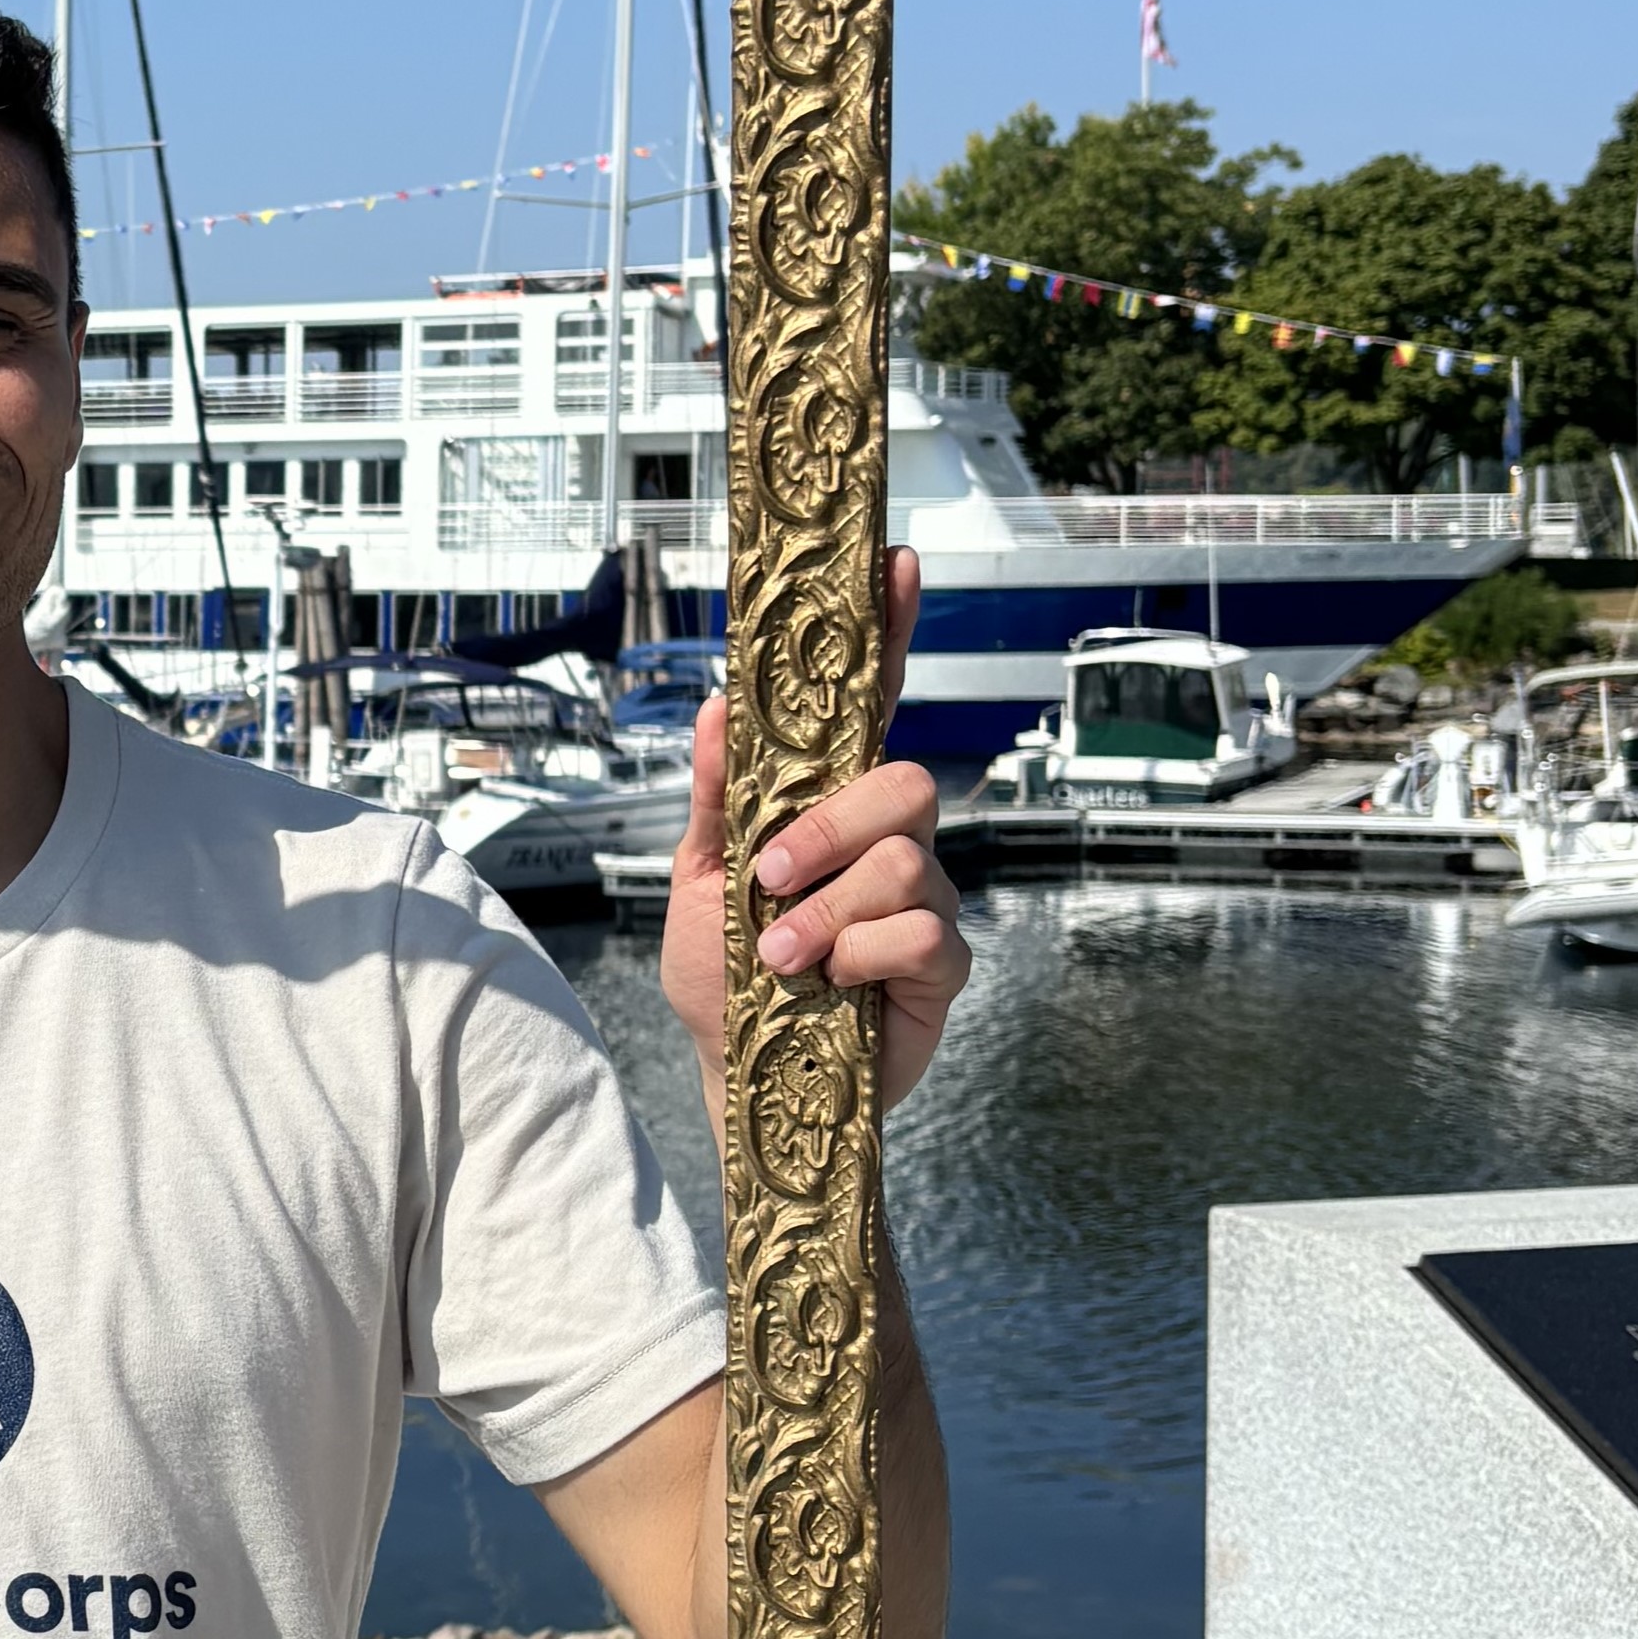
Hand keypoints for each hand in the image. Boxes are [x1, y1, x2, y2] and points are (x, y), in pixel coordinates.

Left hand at [657, 552, 967, 1112]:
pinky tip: (831, 984)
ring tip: (781, 956)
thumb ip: (716, 797)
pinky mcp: (940, 967)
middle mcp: (886, 846)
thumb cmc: (721, 981)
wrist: (734, 1076)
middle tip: (770, 879)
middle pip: (905, 782)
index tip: (893, 563)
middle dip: (832, 827)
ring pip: (906, 861)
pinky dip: (862, 957)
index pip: (873, 707)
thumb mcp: (697, 881)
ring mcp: (920, 902)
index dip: (891, 634)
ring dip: (828, 910)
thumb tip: (717, 705)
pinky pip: (924, 932)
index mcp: (829, 811)